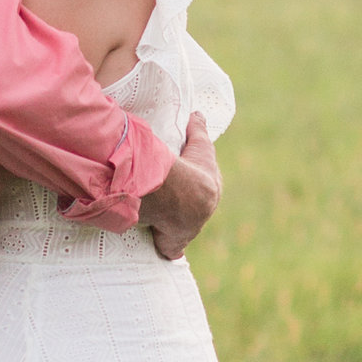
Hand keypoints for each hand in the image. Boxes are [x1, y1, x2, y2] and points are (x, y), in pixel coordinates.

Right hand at [139, 113, 220, 260]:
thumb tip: (198, 113)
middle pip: (188, 214)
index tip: (182, 188)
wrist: (187, 198)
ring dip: (167, 228)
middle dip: (178, 210)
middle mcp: (200, 215)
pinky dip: (162, 247)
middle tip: (163, 204)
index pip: (202, 192)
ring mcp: (186, 231)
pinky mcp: (172, 244)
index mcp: (209, 192)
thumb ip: (198, 129)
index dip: (192, 190)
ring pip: (176, 231)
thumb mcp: (199, 145)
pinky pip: (166, 248)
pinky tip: (153, 246)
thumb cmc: (194, 170)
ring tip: (152, 221)